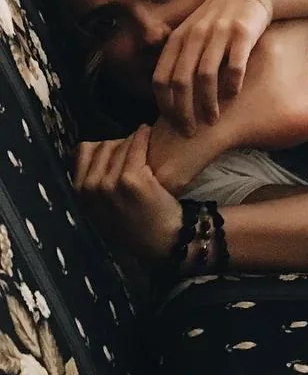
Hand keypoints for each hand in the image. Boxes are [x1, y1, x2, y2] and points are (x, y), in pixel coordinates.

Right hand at [74, 125, 181, 262]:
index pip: (84, 150)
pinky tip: (148, 133)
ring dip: (132, 141)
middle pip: (104, 146)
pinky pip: (136, 145)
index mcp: (80, 193)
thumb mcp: (102, 206)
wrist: (159, 241)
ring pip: (120, 144)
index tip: (118, 149)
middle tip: (134, 147)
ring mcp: (109, 183)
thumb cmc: (134, 222)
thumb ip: (93, 183)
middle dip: (119, 143)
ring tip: (144, 143)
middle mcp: (90, 187)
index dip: (103, 146)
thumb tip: (94, 149)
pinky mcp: (131, 179)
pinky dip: (142, 135)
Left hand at [153, 0, 271, 135]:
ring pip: (205, 76)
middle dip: (183, 111)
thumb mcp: (193, 31)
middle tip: (190, 131)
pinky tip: (234, 95)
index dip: (164, 104)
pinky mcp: (243, 32)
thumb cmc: (221, 19)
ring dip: (207, 103)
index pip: (161, 77)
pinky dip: (232, 84)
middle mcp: (196, 34)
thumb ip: (180, 56)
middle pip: (181, 81)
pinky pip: (235, 65)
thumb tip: (167, 95)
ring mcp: (219, 33)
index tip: (172, 123)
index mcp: (179, 37)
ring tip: (212, 119)